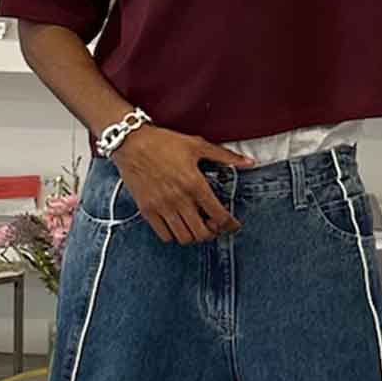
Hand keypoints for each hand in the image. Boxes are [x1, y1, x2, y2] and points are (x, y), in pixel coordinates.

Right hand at [116, 124, 251, 244]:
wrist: (132, 142)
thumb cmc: (164, 142)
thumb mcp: (197, 145)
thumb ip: (225, 156)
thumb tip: (249, 163)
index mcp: (195, 184)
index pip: (219, 215)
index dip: (230, 225)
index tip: (232, 225)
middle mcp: (179, 199)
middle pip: (202, 233)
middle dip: (212, 232)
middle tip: (213, 225)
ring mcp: (162, 207)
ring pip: (184, 238)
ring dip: (193, 235)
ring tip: (195, 225)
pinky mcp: (147, 210)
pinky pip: (164, 235)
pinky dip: (174, 235)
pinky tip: (177, 224)